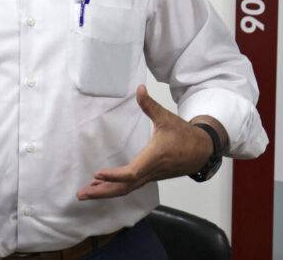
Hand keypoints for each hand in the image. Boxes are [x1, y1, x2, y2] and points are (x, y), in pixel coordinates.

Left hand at [76, 85, 216, 200]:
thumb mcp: (166, 118)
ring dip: (105, 193)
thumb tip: (139, 88)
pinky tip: (101, 186)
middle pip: (124, 188)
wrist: (201, 151)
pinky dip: (114, 188)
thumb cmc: (184, 135)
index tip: (97, 174)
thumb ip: (150, 105)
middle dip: (102, 192)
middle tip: (81, 194)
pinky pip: (130, 187)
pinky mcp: (149, 177)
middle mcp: (150, 171)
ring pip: (126, 189)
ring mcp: (150, 176)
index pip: (131, 172)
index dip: (114, 175)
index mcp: (153, 158)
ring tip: (85, 193)